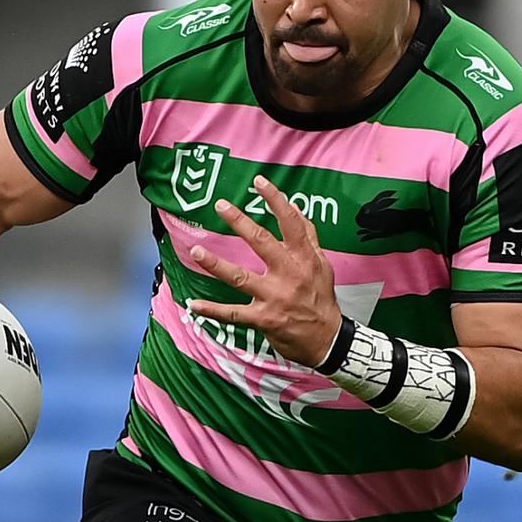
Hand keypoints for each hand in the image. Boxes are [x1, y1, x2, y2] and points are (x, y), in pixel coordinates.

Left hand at [186, 175, 342, 366]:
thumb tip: (296, 210)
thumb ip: (309, 237)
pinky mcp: (263, 319)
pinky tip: (194, 304)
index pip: (291, 222)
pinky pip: (233, 314)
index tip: (259, 181)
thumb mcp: (322, 265)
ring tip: (196, 251)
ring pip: (240, 277)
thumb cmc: (322, 299)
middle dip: (239, 221)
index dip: (275, 200)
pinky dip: (212, 310)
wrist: (327, 340)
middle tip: (221, 205)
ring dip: (215, 264)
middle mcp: (289, 274)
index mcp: (304, 258)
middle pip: (261, 242)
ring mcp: (274, 297)